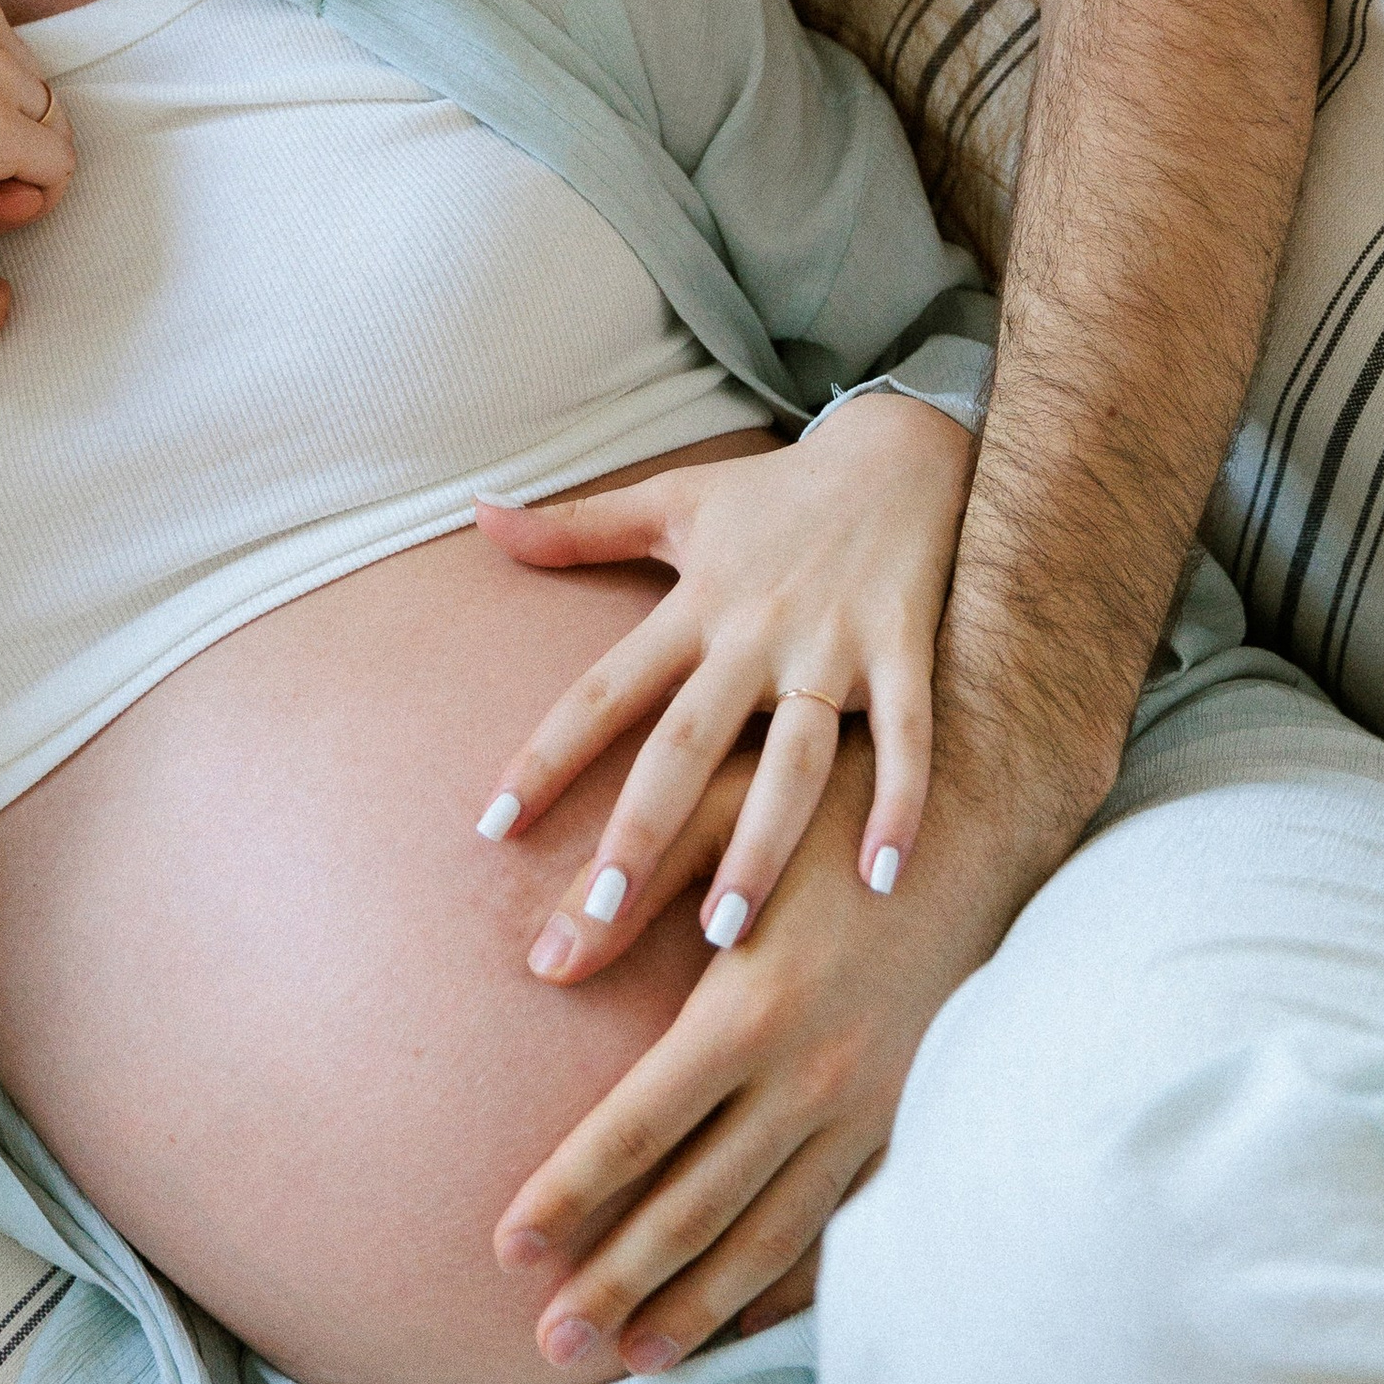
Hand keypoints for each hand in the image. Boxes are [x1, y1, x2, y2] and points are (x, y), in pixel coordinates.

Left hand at [473, 394, 970, 947]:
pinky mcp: (903, 652)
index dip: (547, 755)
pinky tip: (882, 878)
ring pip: (793, 758)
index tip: (493, 825)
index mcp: (695, 606)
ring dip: (763, 843)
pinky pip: (905, 737)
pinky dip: (900, 802)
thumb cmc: (775, 494)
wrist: (901, 452)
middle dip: (646, 825)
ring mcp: (832, 647)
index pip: (604, 690)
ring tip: (726, 932)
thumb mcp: (672, 501)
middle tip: (602, 909)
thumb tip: (478, 515)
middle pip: (689, 740)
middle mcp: (756, 633)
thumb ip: (576, 527)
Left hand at [495, 728, 1020, 1375]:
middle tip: (552, 1341)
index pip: (637, 1129)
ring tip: (632, 1355)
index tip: (508, 1248)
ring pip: (766, 1238)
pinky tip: (741, 1318)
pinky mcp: (901, 1119)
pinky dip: (787, 1285)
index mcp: (751, 1008)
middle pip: (693, 1208)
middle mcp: (807, 1079)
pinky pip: (838, 1224)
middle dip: (617, 1282)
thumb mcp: (724, 810)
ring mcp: (862, 1110)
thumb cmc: (830, 804)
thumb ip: (630, 878)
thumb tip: (542, 959)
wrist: (982, 823)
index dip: (568, 1195)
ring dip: (696, 1305)